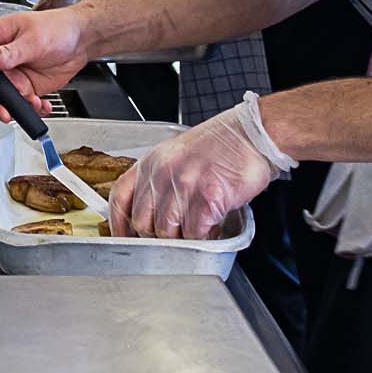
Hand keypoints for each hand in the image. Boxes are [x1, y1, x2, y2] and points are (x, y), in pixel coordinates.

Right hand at [0, 10, 88, 119]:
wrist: (80, 41)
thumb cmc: (57, 27)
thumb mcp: (33, 38)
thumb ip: (10, 52)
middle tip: (3, 109)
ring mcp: (8, 75)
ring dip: (9, 107)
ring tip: (26, 105)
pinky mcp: (22, 88)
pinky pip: (16, 104)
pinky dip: (28, 109)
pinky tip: (40, 104)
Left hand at [111, 94, 294, 240]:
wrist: (252, 135)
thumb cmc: (220, 146)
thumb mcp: (177, 155)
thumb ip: (160, 181)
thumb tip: (151, 215)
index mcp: (151, 162)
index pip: (121, 197)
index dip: (119, 224)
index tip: (123, 237)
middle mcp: (162, 173)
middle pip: (143, 223)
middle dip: (158, 236)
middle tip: (177, 234)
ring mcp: (184, 186)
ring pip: (167, 233)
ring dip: (183, 237)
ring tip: (199, 227)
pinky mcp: (207, 198)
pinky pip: (195, 234)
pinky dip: (204, 237)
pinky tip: (213, 226)